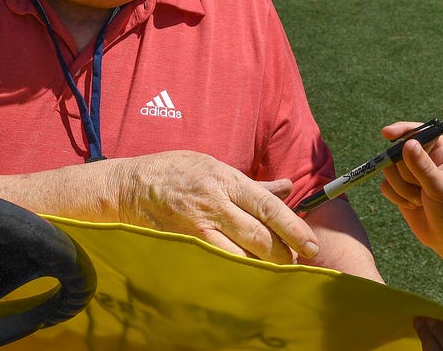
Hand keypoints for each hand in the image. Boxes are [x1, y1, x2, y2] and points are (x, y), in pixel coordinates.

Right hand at [111, 150, 319, 263]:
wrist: (129, 186)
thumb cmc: (176, 173)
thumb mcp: (216, 166)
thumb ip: (254, 184)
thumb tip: (288, 187)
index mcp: (228, 180)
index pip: (269, 207)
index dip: (294, 228)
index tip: (312, 245)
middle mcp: (215, 203)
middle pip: (259, 235)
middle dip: (282, 254)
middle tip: (296, 263)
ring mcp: (197, 226)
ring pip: (239, 254)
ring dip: (260, 267)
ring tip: (274, 272)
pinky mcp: (183, 243)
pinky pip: (216, 263)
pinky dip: (234, 271)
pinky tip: (246, 276)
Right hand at [379, 122, 442, 256]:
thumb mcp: (440, 188)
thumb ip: (423, 166)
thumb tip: (408, 144)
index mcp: (441, 153)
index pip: (419, 131)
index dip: (402, 130)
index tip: (386, 134)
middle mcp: (424, 160)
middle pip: (398, 151)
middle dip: (405, 173)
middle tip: (421, 188)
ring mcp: (411, 175)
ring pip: (389, 170)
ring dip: (402, 188)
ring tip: (420, 200)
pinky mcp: (400, 190)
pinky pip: (385, 185)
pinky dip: (396, 197)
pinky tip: (413, 206)